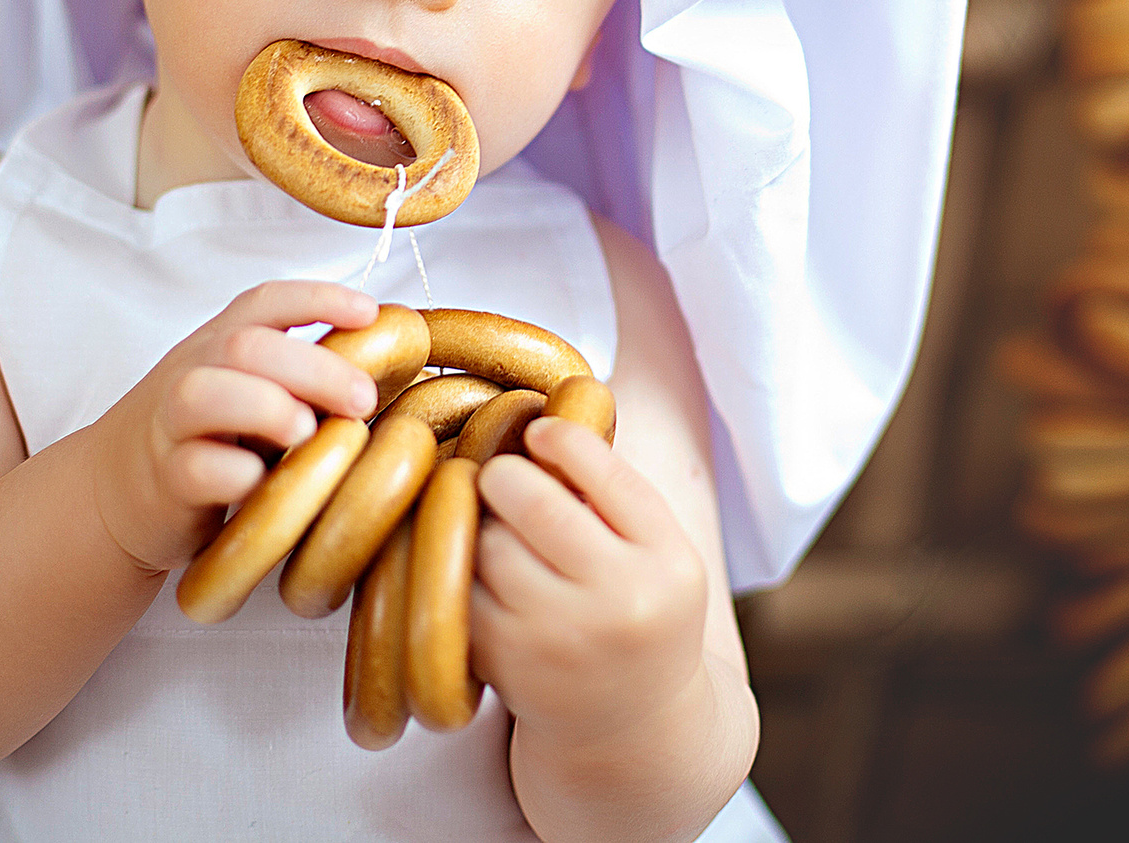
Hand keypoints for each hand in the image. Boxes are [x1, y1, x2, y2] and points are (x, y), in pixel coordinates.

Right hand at [88, 281, 379, 574]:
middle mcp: (193, 372)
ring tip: (307, 434)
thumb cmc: (206, 436)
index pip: (265, 302)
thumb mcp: (247, 388)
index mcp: (220, 342)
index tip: (368, 313)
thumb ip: (299, 373)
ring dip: (266, 408)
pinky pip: (194, 468)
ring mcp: (171, 426)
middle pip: (245, 346)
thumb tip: (395, 362)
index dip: (318, 298)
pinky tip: (265, 483)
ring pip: (203, 394)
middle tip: (362, 400)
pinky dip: (235, 474)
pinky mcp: (165, 482)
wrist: (115, 491)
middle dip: (314, 368)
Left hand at [469, 415, 710, 748]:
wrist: (634, 732)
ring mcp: (563, 639)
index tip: (536, 429)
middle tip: (499, 476)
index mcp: (669, 561)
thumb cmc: (639, 615)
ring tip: (493, 532)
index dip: (558, 437)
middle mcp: (622, 601)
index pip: (604, 470)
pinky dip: (459, 575)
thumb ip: (615, 490)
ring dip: (479, 528)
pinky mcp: (510, 667)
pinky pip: (461, 592)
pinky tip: (476, 575)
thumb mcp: (661, 552)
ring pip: (486, 545)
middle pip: (531, 500)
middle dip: (504, 475)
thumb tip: (557, 395)